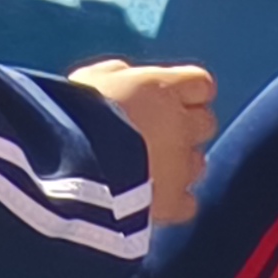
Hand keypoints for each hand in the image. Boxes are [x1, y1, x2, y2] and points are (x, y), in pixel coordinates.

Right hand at [70, 58, 218, 224]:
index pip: (201, 84)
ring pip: (198, 163)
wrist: (72, 164)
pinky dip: (173, 200)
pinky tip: (151, 197)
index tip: (167, 98)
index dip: (186, 92)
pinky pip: (187, 202)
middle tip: (155, 132)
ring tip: (146, 166)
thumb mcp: (90, 79)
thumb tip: (129, 76)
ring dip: (179, 163)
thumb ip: (119, 74)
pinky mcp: (173, 202)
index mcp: (162, 90)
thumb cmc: (76, 113)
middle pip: (205, 123)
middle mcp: (181, 126)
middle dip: (185, 126)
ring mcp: (180, 166)